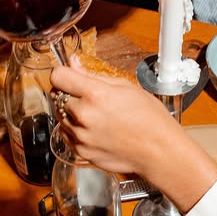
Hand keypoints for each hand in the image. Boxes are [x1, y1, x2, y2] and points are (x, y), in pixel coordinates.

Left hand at [50, 60, 180, 176]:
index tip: (69, 76)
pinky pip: (66, 134)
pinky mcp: (81, 152)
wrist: (159, 152)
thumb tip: (74, 64)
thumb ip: (93, 75)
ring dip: (71, 112)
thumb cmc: (150, 119)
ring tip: (95, 114)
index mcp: (95, 95)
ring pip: (60, 115)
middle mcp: (84, 116)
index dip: (63, 73)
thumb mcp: (125, 86)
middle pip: (57, 95)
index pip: (58, 76)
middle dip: (69, 93)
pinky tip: (94, 128)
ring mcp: (81, 136)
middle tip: (89, 97)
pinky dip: (75, 129)